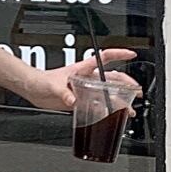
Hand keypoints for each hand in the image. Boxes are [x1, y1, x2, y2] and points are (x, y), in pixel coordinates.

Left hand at [24, 50, 141, 113]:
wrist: (34, 90)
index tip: (131, 55)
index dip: (119, 54)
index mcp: (83, 69)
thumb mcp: (53, 86)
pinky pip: (97, 105)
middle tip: (136, 92)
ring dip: (119, 101)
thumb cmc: (42, 81)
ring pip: (107, 93)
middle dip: (126, 84)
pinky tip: (112, 117)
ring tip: (129, 110)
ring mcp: (85, 89)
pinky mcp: (80, 100)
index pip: (105, 57)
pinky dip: (105, 111)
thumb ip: (64, 93)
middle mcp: (87, 78)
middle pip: (112, 78)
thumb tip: (73, 100)